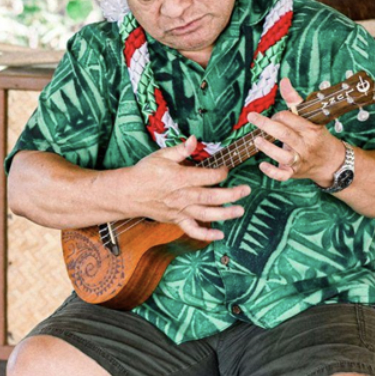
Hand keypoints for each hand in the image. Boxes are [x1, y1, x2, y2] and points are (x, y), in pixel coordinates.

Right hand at [125, 136, 249, 242]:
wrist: (128, 193)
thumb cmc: (144, 172)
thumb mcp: (161, 156)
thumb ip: (180, 150)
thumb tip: (194, 140)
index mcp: (179, 177)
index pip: (207, 176)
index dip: (220, 173)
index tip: (227, 170)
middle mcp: (182, 195)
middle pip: (211, 196)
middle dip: (231, 194)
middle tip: (246, 190)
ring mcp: (180, 210)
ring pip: (206, 214)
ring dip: (225, 214)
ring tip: (240, 211)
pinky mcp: (176, 220)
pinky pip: (192, 230)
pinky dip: (206, 235)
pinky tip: (219, 235)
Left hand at [248, 77, 345, 185]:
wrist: (332, 162)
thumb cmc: (317, 137)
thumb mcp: (311, 118)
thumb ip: (295, 100)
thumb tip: (284, 81)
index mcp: (310, 129)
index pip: (290, 118)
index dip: (278, 115)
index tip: (274, 116)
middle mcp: (304, 145)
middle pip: (284, 134)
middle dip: (266, 125)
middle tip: (252, 117)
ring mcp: (299, 160)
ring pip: (283, 156)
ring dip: (268, 148)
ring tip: (256, 140)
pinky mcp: (293, 172)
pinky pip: (282, 175)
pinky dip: (271, 172)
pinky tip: (262, 165)